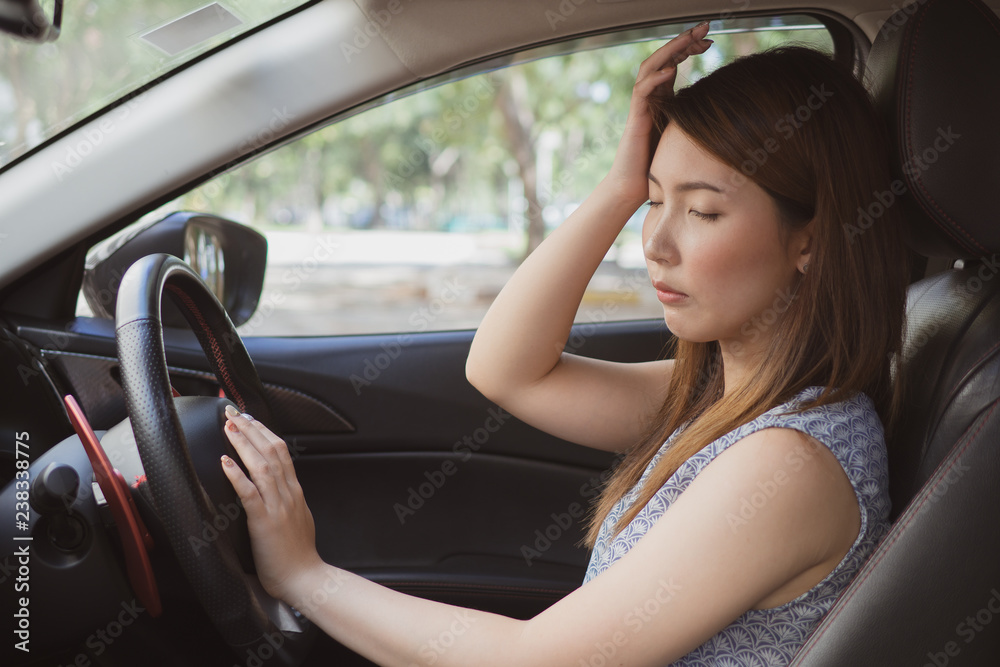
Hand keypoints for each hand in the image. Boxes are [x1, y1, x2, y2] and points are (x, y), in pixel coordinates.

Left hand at [220, 405, 323, 601]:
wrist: (305, 579)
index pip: (281, 452)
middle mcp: (288, 493)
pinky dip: (237, 475)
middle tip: (233, 413)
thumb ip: (288, 500)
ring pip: (261, 466)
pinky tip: (226, 462)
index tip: (249, 418)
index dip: (264, 432)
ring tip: (229, 428)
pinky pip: (250, 493)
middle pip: (271, 451)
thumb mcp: (298, 518)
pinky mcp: (265, 522)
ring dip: (244, 444)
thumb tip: (278, 487)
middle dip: (251, 429)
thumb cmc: (298, 555)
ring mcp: (278, 506)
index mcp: (295, 491)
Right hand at [604, 22, 712, 203]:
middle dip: (684, 40)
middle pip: (663, 58)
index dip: (690, 48)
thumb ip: (694, 119)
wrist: (634, 187)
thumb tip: (724, 112)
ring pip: (649, 68)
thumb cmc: (658, 167)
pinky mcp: (635, 120)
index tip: (712, 40)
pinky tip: (672, 70)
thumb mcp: (684, 136)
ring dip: (670, 51)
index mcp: (661, 98)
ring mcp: (640, 106)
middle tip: (705, 27)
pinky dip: (656, 79)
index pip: (674, 62)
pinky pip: (642, 93)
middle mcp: (649, 97)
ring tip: (689, 40)